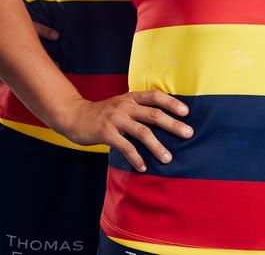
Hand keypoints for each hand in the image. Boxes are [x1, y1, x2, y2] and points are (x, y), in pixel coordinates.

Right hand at [59, 89, 193, 171]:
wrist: (75, 116)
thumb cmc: (103, 113)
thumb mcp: (122, 104)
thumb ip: (138, 108)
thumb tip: (164, 119)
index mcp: (131, 97)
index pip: (155, 96)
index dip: (172, 102)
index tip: (186, 112)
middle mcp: (125, 105)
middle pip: (154, 114)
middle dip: (173, 124)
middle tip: (188, 133)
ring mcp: (116, 118)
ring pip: (142, 132)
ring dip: (157, 146)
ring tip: (168, 158)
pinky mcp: (106, 132)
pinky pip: (125, 146)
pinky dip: (136, 158)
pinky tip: (143, 167)